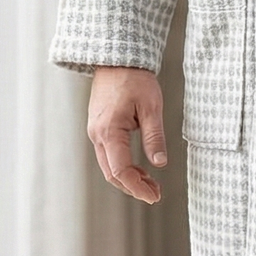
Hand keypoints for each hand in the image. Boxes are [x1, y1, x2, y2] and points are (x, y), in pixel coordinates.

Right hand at [87, 66, 167, 203]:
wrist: (116, 59)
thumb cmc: (134, 78)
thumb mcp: (151, 107)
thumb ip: (154, 136)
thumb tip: (160, 163)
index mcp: (109, 131)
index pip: (121, 171)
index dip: (137, 187)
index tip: (154, 196)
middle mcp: (97, 134)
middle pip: (112, 173)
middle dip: (133, 187)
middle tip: (156, 194)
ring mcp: (95, 131)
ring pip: (109, 166)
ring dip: (129, 178)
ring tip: (152, 183)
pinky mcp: (99, 128)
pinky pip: (108, 155)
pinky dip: (123, 166)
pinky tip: (140, 168)